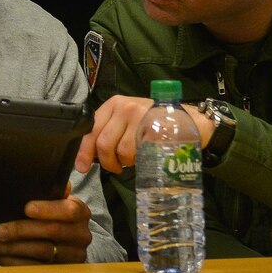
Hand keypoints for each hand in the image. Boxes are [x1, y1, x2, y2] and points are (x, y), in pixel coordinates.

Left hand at [0, 196, 92, 264]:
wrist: (65, 241)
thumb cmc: (53, 214)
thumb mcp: (55, 200)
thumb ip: (51, 189)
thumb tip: (46, 176)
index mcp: (80, 213)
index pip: (68, 210)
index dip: (47, 209)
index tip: (26, 208)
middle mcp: (81, 235)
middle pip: (52, 232)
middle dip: (22, 230)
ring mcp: (73, 255)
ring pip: (42, 253)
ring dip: (13, 248)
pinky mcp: (61, 271)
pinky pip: (36, 268)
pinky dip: (15, 262)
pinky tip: (0, 256)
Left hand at [75, 95, 215, 174]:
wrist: (190, 120)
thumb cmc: (155, 123)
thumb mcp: (129, 119)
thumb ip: (111, 131)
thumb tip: (91, 155)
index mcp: (114, 104)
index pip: (91, 129)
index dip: (84, 151)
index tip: (82, 166)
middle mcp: (124, 107)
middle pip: (102, 142)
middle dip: (106, 162)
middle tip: (115, 168)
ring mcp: (140, 117)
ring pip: (119, 151)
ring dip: (123, 163)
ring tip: (133, 160)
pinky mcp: (153, 129)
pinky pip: (136, 153)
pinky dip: (136, 162)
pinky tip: (143, 157)